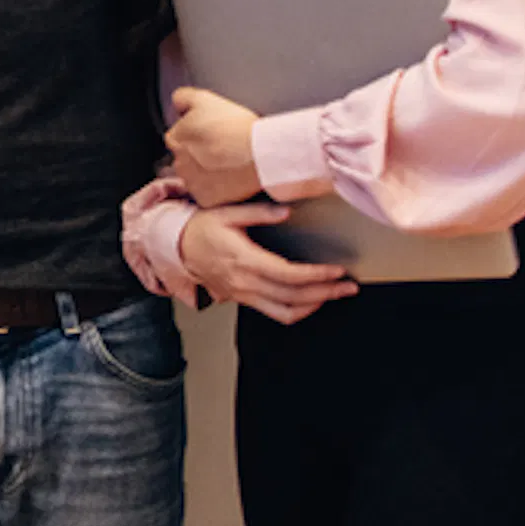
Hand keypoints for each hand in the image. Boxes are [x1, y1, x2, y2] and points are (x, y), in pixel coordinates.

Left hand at [165, 87, 266, 204]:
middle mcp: (178, 163)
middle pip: (186, 158)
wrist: (260, 153)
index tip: (213, 136)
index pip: (179, 137)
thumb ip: (183, 98)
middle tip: (223, 150)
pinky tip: (231, 179)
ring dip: (207, 173)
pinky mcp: (206, 199)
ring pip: (196, 178)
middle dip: (200, 155)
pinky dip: (218, 190)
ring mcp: (192, 183)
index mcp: (175, 138)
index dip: (198, 135)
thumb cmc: (236, 126)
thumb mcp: (205, 99)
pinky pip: (208, 195)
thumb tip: (177, 105)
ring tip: (230, 164)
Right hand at [177, 201, 355, 322]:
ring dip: (316, 305)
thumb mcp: (226, 212)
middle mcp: (245, 282)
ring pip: (286, 311)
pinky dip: (298, 311)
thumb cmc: (200, 228)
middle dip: (326, 292)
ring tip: (336, 295)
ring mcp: (244, 294)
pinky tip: (312, 302)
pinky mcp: (244, 299)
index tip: (336, 270)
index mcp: (243, 259)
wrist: (176, 248)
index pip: (287, 274)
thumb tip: (286, 211)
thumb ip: (258, 212)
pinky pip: (276, 313)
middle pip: (293, 296)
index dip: (315, 275)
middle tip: (348, 286)